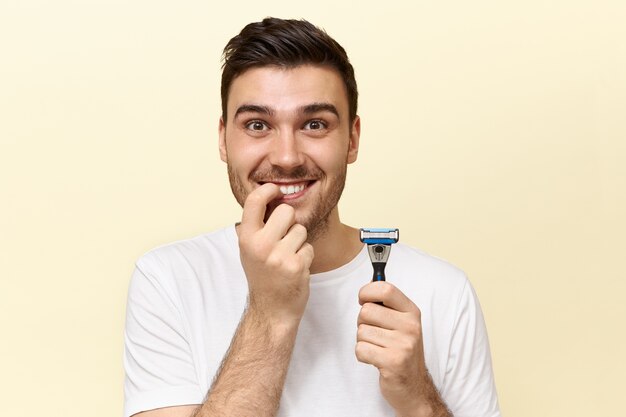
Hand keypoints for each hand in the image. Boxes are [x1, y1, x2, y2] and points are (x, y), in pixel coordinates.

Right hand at [237, 183, 313, 325]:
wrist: (270, 310)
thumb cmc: (262, 275)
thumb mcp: (250, 249)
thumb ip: (258, 225)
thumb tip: (274, 195)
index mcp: (246, 237)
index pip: (255, 200)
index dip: (268, 190)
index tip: (275, 190)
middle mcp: (260, 245)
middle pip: (286, 211)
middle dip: (290, 221)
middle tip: (283, 238)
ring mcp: (279, 256)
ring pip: (300, 229)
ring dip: (299, 241)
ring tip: (287, 256)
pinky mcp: (296, 266)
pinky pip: (309, 247)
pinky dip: (305, 256)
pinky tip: (295, 268)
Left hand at [356, 281, 442, 416]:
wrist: (415, 388)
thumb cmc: (401, 351)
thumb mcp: (401, 324)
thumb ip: (386, 305)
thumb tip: (367, 285)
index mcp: (411, 312)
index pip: (385, 289)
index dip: (367, 291)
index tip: (363, 300)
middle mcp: (410, 326)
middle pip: (366, 311)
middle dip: (362, 323)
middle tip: (375, 334)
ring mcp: (403, 345)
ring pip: (361, 331)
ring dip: (363, 341)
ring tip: (378, 349)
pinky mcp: (393, 362)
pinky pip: (360, 349)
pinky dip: (363, 356)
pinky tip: (376, 360)